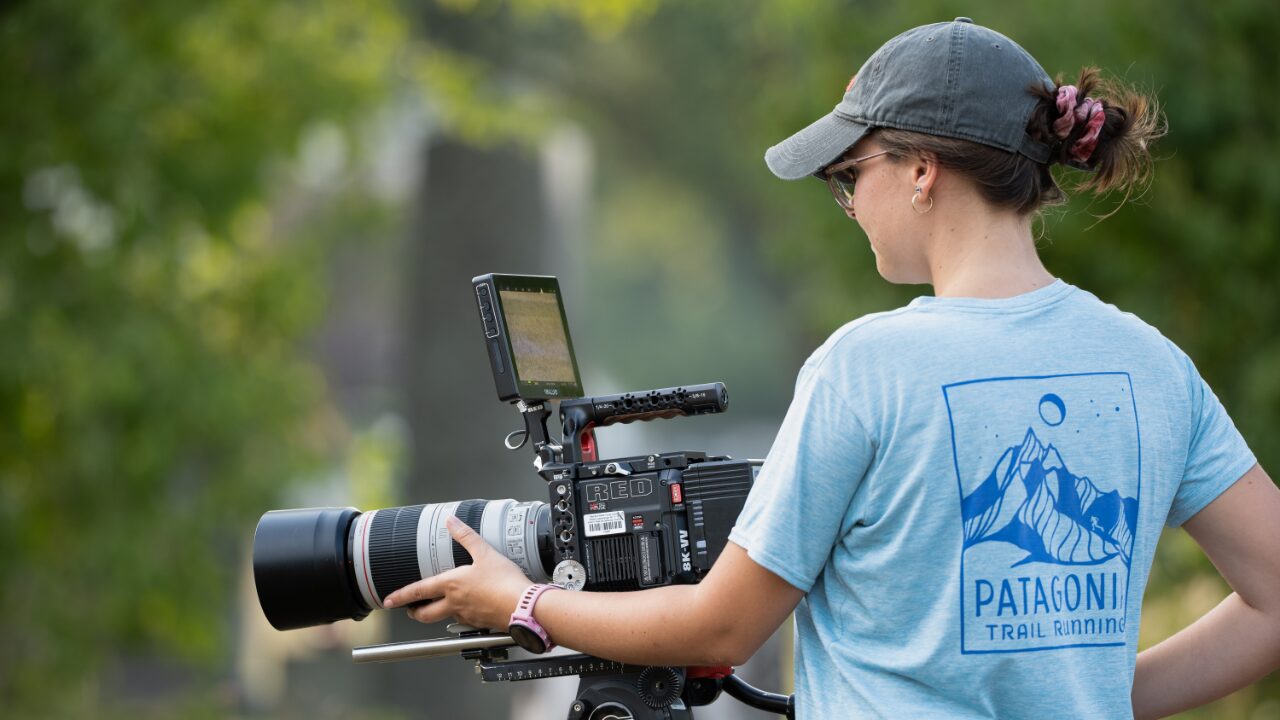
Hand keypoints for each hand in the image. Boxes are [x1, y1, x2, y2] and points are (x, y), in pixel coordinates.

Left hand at [382, 516, 529, 629]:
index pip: (418, 592)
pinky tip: (472, 606)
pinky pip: (465, 621)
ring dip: (438, 613)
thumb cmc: (504, 582)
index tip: (388, 601)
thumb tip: (451, 521)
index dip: (400, 596)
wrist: (523, 606)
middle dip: (414, 613)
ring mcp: (467, 616)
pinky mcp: (481, 623)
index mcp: (451, 585)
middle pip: (425, 614)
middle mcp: (454, 604)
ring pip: (445, 618)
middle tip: (410, 610)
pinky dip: (462, 615)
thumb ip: (466, 536)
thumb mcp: (485, 553)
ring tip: (441, 605)